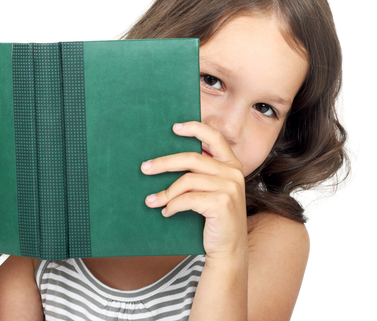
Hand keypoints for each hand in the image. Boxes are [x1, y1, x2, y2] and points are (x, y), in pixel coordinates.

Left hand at [141, 121, 247, 259]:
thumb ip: (202, 173)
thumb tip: (169, 159)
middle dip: (164, 163)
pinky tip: (166, 212)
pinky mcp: (222, 203)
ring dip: (165, 192)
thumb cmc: (215, 218)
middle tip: (145, 168)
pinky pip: (187, 199)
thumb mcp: (213, 190)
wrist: (229, 250)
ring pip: (187, 180)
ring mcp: (229, 187)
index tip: (174, 128)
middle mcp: (233, 172)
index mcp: (232, 164)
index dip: (194, 128)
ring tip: (151, 200)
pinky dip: (172, 205)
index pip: (214, 137)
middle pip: (191, 158)